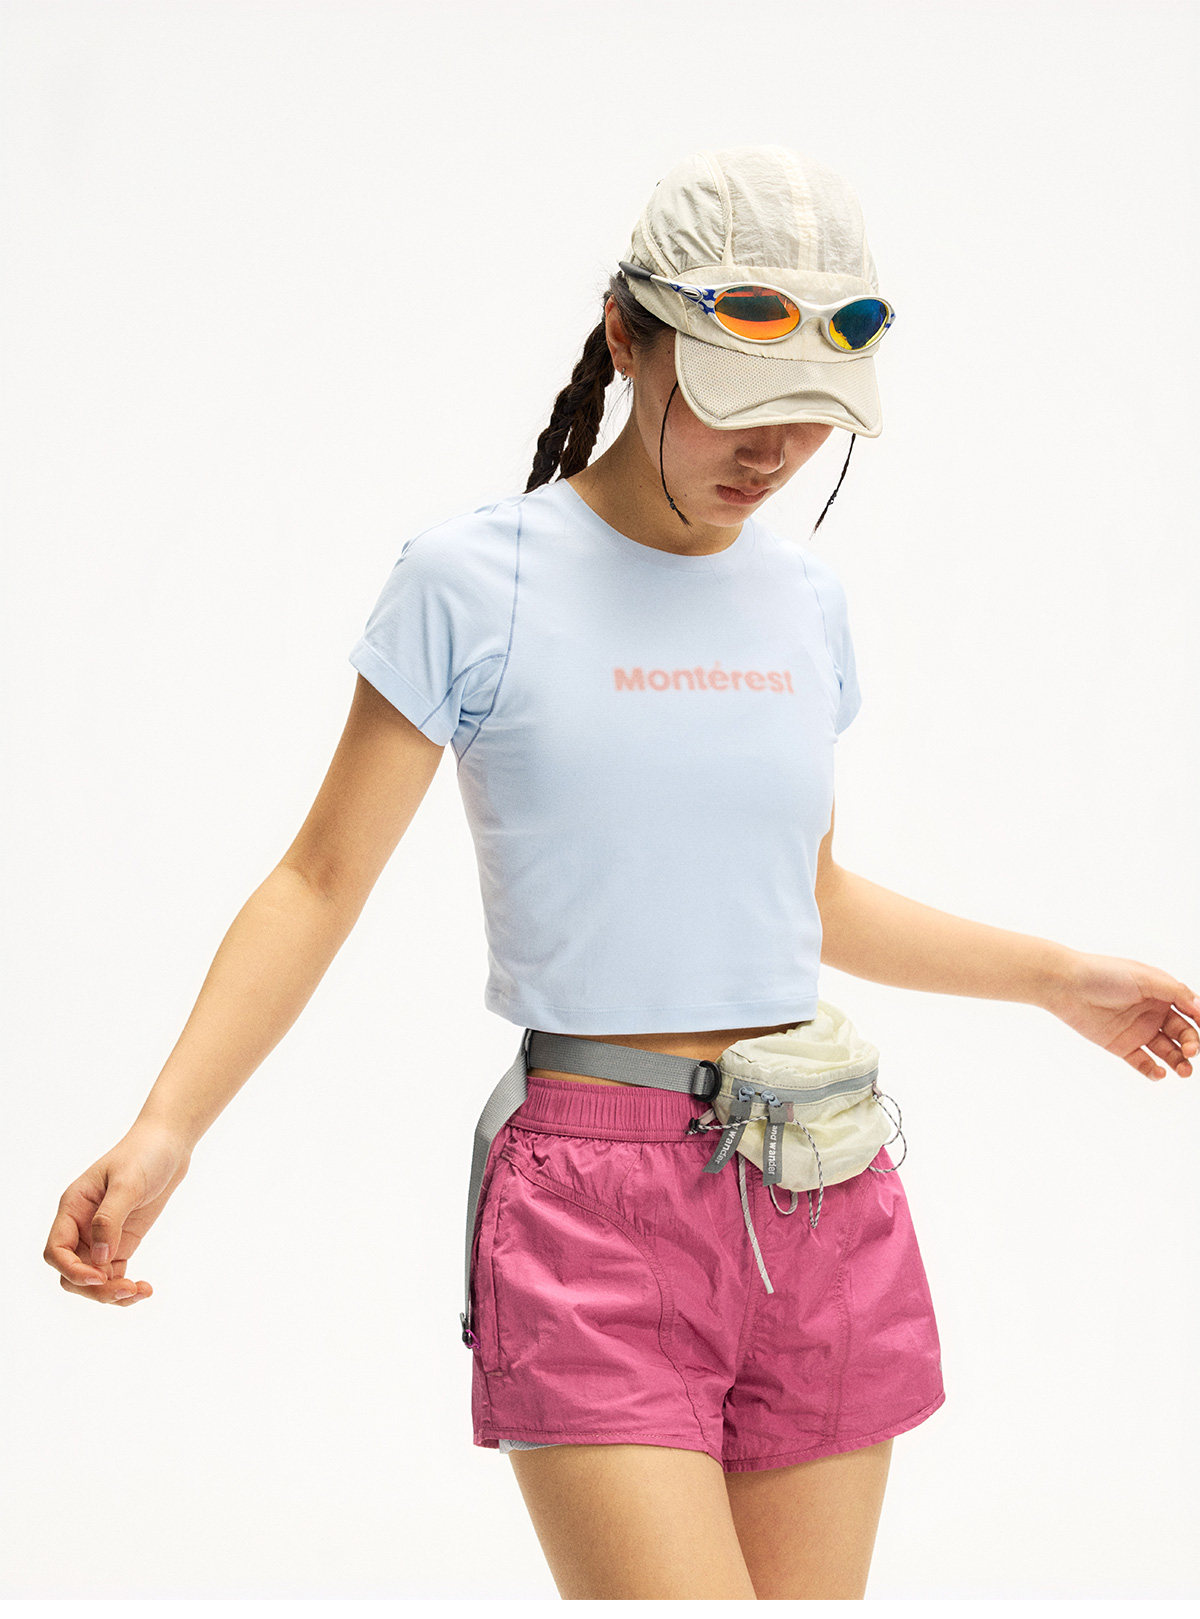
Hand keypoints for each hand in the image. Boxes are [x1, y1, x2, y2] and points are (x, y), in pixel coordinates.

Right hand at [44, 1121, 191, 1304]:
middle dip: (94, 1288)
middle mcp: (81, 1226)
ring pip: (92, 1280)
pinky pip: (114, 1276)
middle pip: (72, 1272)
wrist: (169, 1145)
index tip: (99, 1277)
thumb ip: (110, 1219)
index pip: (56, 1250)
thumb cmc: (145, 1154)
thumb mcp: (127, 1182)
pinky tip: (145, 1289)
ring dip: (111, 1293)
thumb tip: (99, 1258)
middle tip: (127, 1288)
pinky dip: (125, 1288)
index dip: (71, 1269)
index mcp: (73, 1208)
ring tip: (140, 1291)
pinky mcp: (121, 1243)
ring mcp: (101, 1238)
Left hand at [1046, 951, 1199, 1080]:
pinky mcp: (1121, 1046)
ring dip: (1179, 1062)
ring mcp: (1138, 1030)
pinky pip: (1143, 1063)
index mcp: (1162, 993)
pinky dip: (1153, 1071)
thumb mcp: (1145, 978)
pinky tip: (1159, 1073)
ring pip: (1167, 1051)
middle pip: (1183, 1033)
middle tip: (1192, 1051)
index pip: (1190, 1011)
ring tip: (1183, 1071)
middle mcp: (1153, 1012)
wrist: (1066, 985)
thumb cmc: (1104, 974)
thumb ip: (1176, 992)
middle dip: (1192, 1044)